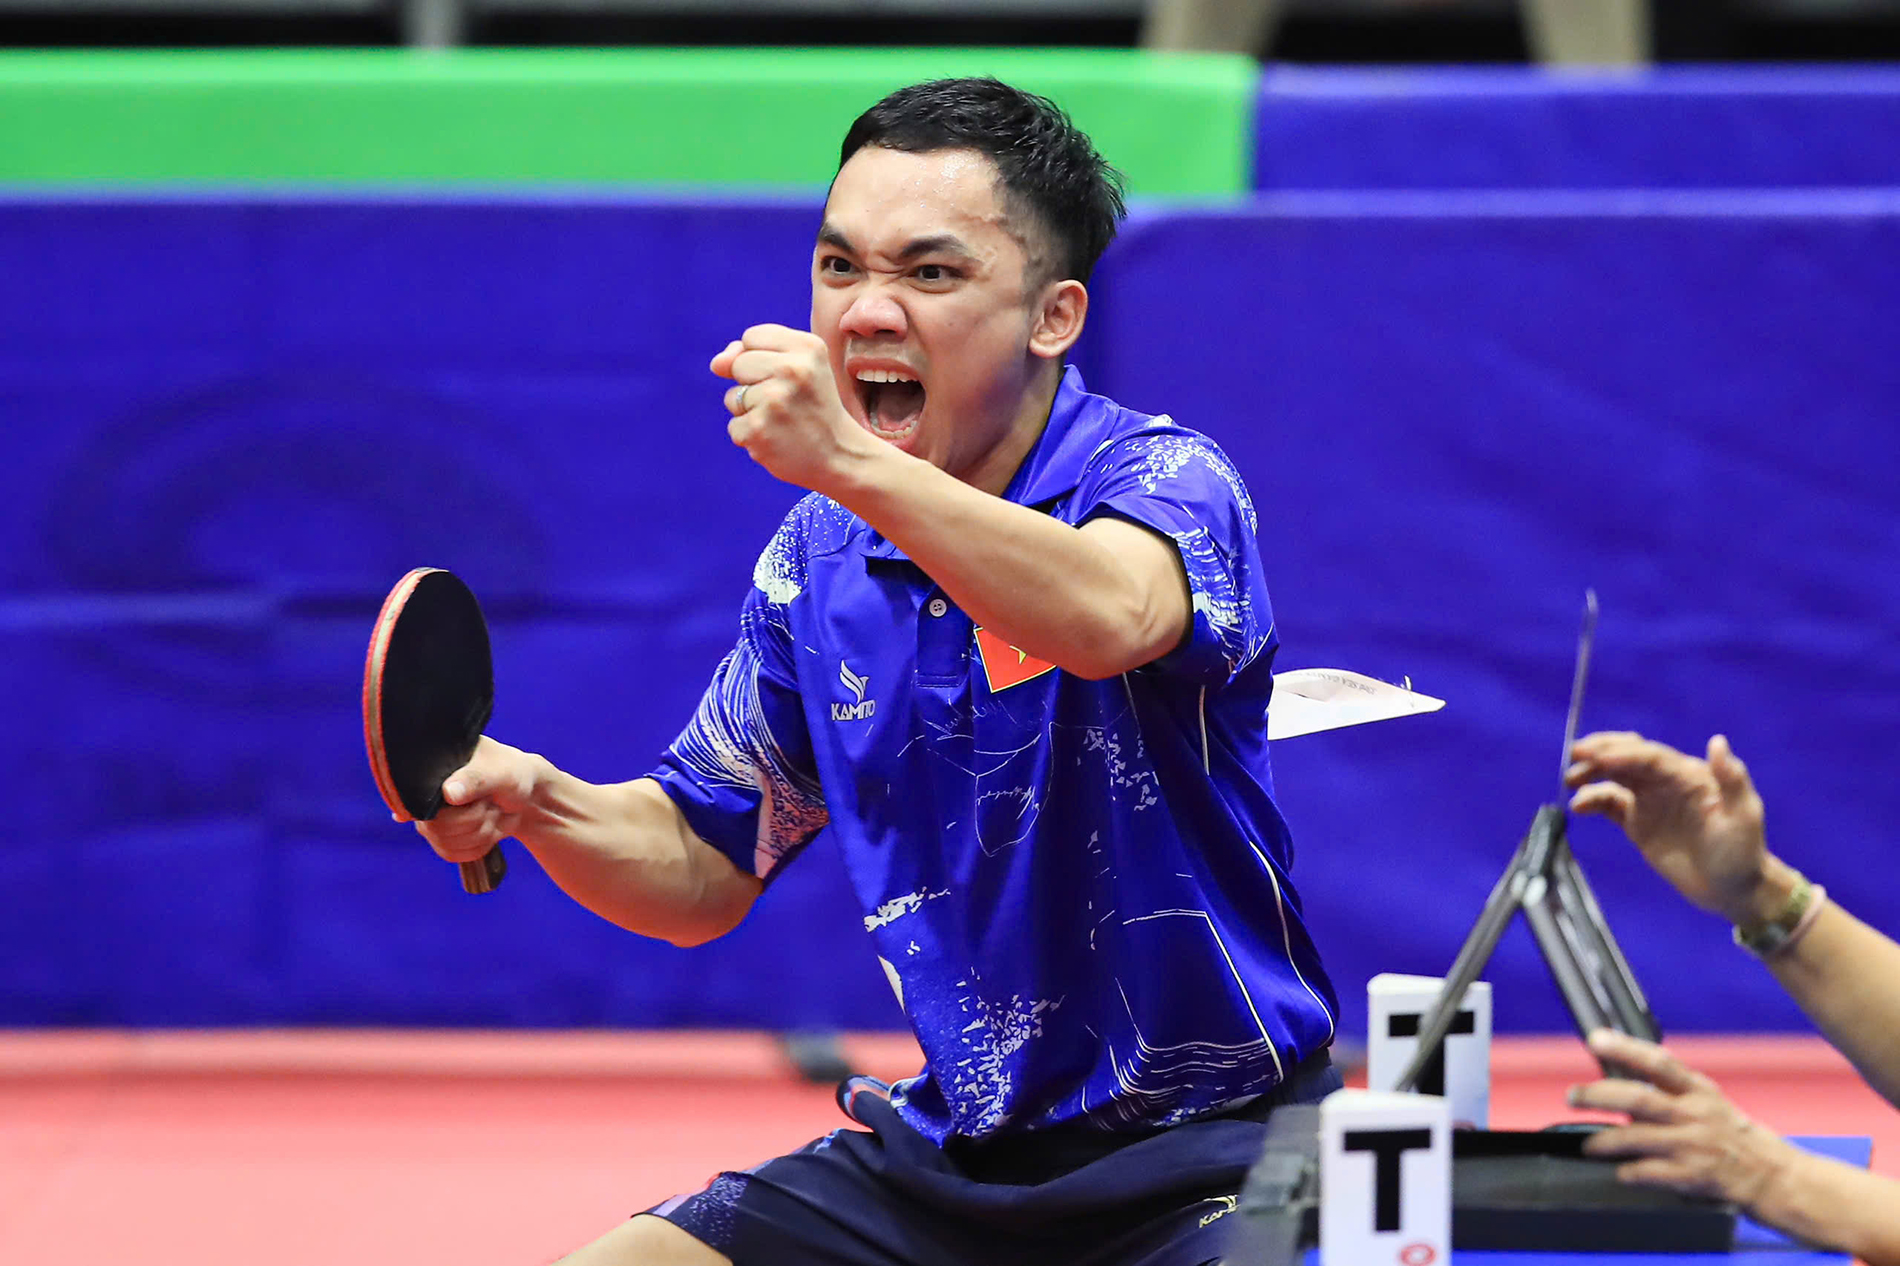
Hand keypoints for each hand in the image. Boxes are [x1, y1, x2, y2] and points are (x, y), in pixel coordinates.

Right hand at [412, 735, 542, 866]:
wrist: (524, 794)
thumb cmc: (511, 774)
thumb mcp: (500, 772)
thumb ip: (476, 780)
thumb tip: (448, 794)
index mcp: (432, 770)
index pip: (417, 799)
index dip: (434, 808)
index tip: (461, 805)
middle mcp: (424, 796)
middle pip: (436, 827)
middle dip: (475, 819)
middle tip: (490, 802)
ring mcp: (431, 820)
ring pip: (447, 844)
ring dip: (481, 832)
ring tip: (491, 811)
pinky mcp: (442, 839)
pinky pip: (454, 854)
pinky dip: (479, 845)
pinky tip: (488, 827)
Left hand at [712, 324, 876, 493]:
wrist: (840, 455)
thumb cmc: (814, 406)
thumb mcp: (800, 367)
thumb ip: (755, 353)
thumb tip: (716, 363)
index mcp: (807, 348)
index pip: (751, 337)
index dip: (760, 358)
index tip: (788, 377)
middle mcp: (792, 370)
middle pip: (738, 364)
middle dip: (753, 383)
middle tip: (786, 402)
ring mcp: (774, 401)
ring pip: (732, 397)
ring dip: (750, 412)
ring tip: (782, 421)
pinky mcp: (758, 430)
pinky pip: (734, 426)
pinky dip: (751, 436)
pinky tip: (777, 439)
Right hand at [1565, 731, 1776, 923]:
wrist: (1733, 889)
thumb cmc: (1742, 852)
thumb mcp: (1743, 816)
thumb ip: (1732, 780)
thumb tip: (1717, 741)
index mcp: (1689, 775)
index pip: (1651, 757)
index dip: (1623, 754)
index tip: (1597, 757)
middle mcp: (1665, 782)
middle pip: (1628, 758)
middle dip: (1601, 752)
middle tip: (1575, 754)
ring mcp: (1649, 802)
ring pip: (1614, 777)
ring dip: (1591, 774)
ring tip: (1570, 781)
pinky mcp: (1637, 824)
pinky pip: (1609, 805)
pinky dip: (1592, 800)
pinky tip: (1578, 806)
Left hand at [1569, 1029, 1800, 1211]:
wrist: (1774, 1176)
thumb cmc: (1734, 1135)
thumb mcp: (1708, 1101)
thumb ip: (1670, 1090)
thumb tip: (1619, 1078)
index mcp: (1697, 1090)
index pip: (1657, 1061)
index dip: (1624, 1048)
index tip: (1595, 1039)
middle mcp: (1694, 1114)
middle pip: (1638, 1098)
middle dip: (1598, 1096)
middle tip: (1572, 1095)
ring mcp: (1693, 1145)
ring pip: (1638, 1137)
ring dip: (1606, 1140)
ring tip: (1588, 1145)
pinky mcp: (1694, 1176)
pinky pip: (1651, 1173)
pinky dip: (1630, 1172)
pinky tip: (1620, 1172)